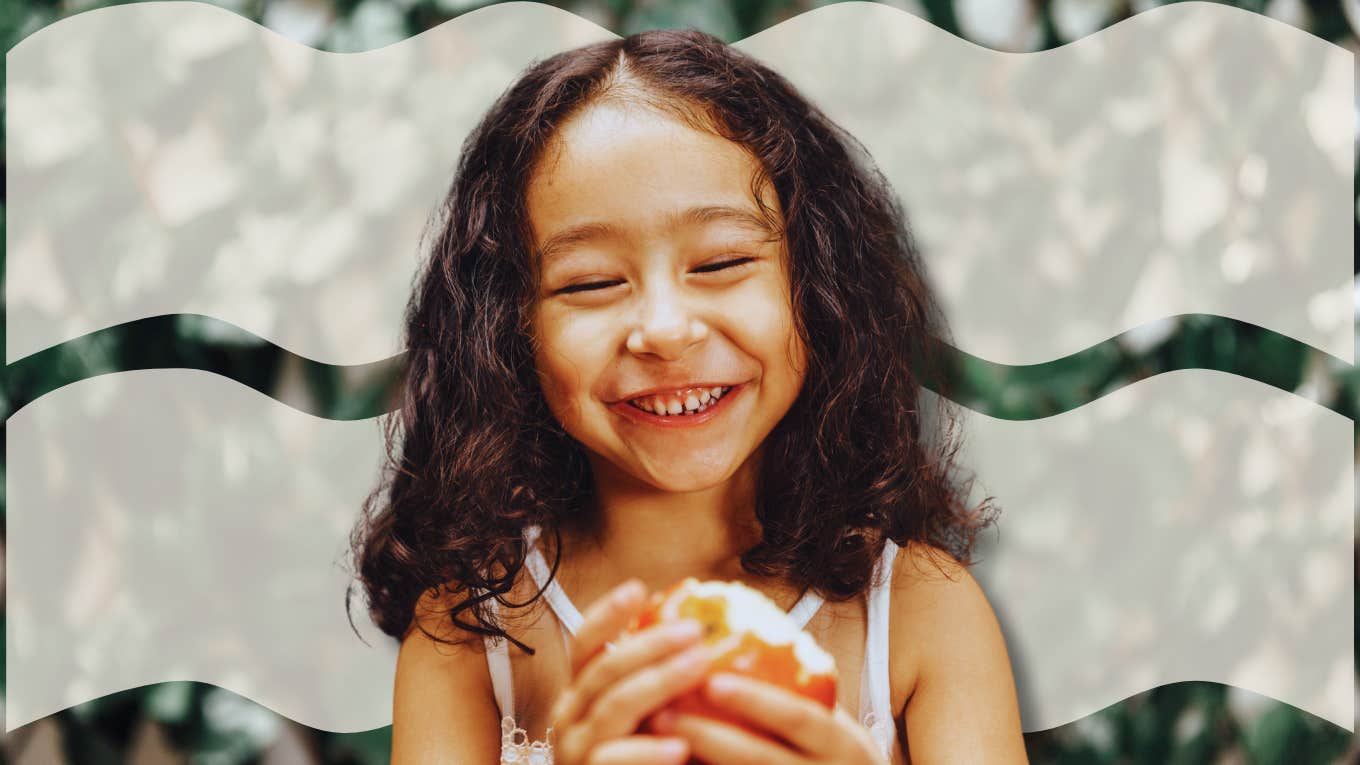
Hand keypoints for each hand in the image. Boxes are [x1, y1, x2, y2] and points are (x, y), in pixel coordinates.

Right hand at [550, 579, 715, 764]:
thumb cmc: (642, 760)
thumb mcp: (646, 715)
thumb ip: (659, 682)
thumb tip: (709, 636)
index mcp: (579, 694)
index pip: (584, 645)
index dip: (608, 614)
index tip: (639, 588)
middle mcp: (569, 718)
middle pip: (603, 669)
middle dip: (650, 643)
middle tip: (695, 630)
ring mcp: (575, 753)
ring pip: (612, 707)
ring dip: (659, 682)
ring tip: (700, 665)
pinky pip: (613, 761)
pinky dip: (647, 752)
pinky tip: (680, 744)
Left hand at [648, 672, 887, 764]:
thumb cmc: (834, 757)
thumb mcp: (832, 725)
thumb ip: (798, 692)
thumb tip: (733, 639)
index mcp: (840, 745)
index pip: (798, 718)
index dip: (755, 701)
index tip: (712, 681)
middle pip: (759, 759)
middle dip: (708, 736)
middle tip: (662, 711)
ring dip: (694, 761)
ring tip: (652, 738)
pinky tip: (667, 763)